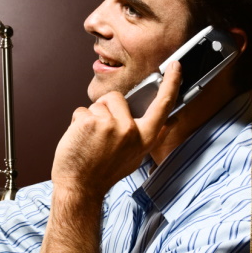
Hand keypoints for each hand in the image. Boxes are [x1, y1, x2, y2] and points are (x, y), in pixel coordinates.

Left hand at [52, 62, 180, 197]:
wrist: (79, 187)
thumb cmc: (103, 173)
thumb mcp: (135, 156)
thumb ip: (149, 136)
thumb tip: (170, 121)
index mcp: (144, 138)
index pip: (162, 106)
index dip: (171, 84)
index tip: (175, 66)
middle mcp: (131, 130)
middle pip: (117, 98)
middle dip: (105, 109)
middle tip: (100, 135)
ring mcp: (111, 125)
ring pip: (97, 105)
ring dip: (90, 118)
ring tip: (89, 140)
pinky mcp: (90, 122)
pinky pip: (81, 111)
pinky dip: (76, 123)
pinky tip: (79, 140)